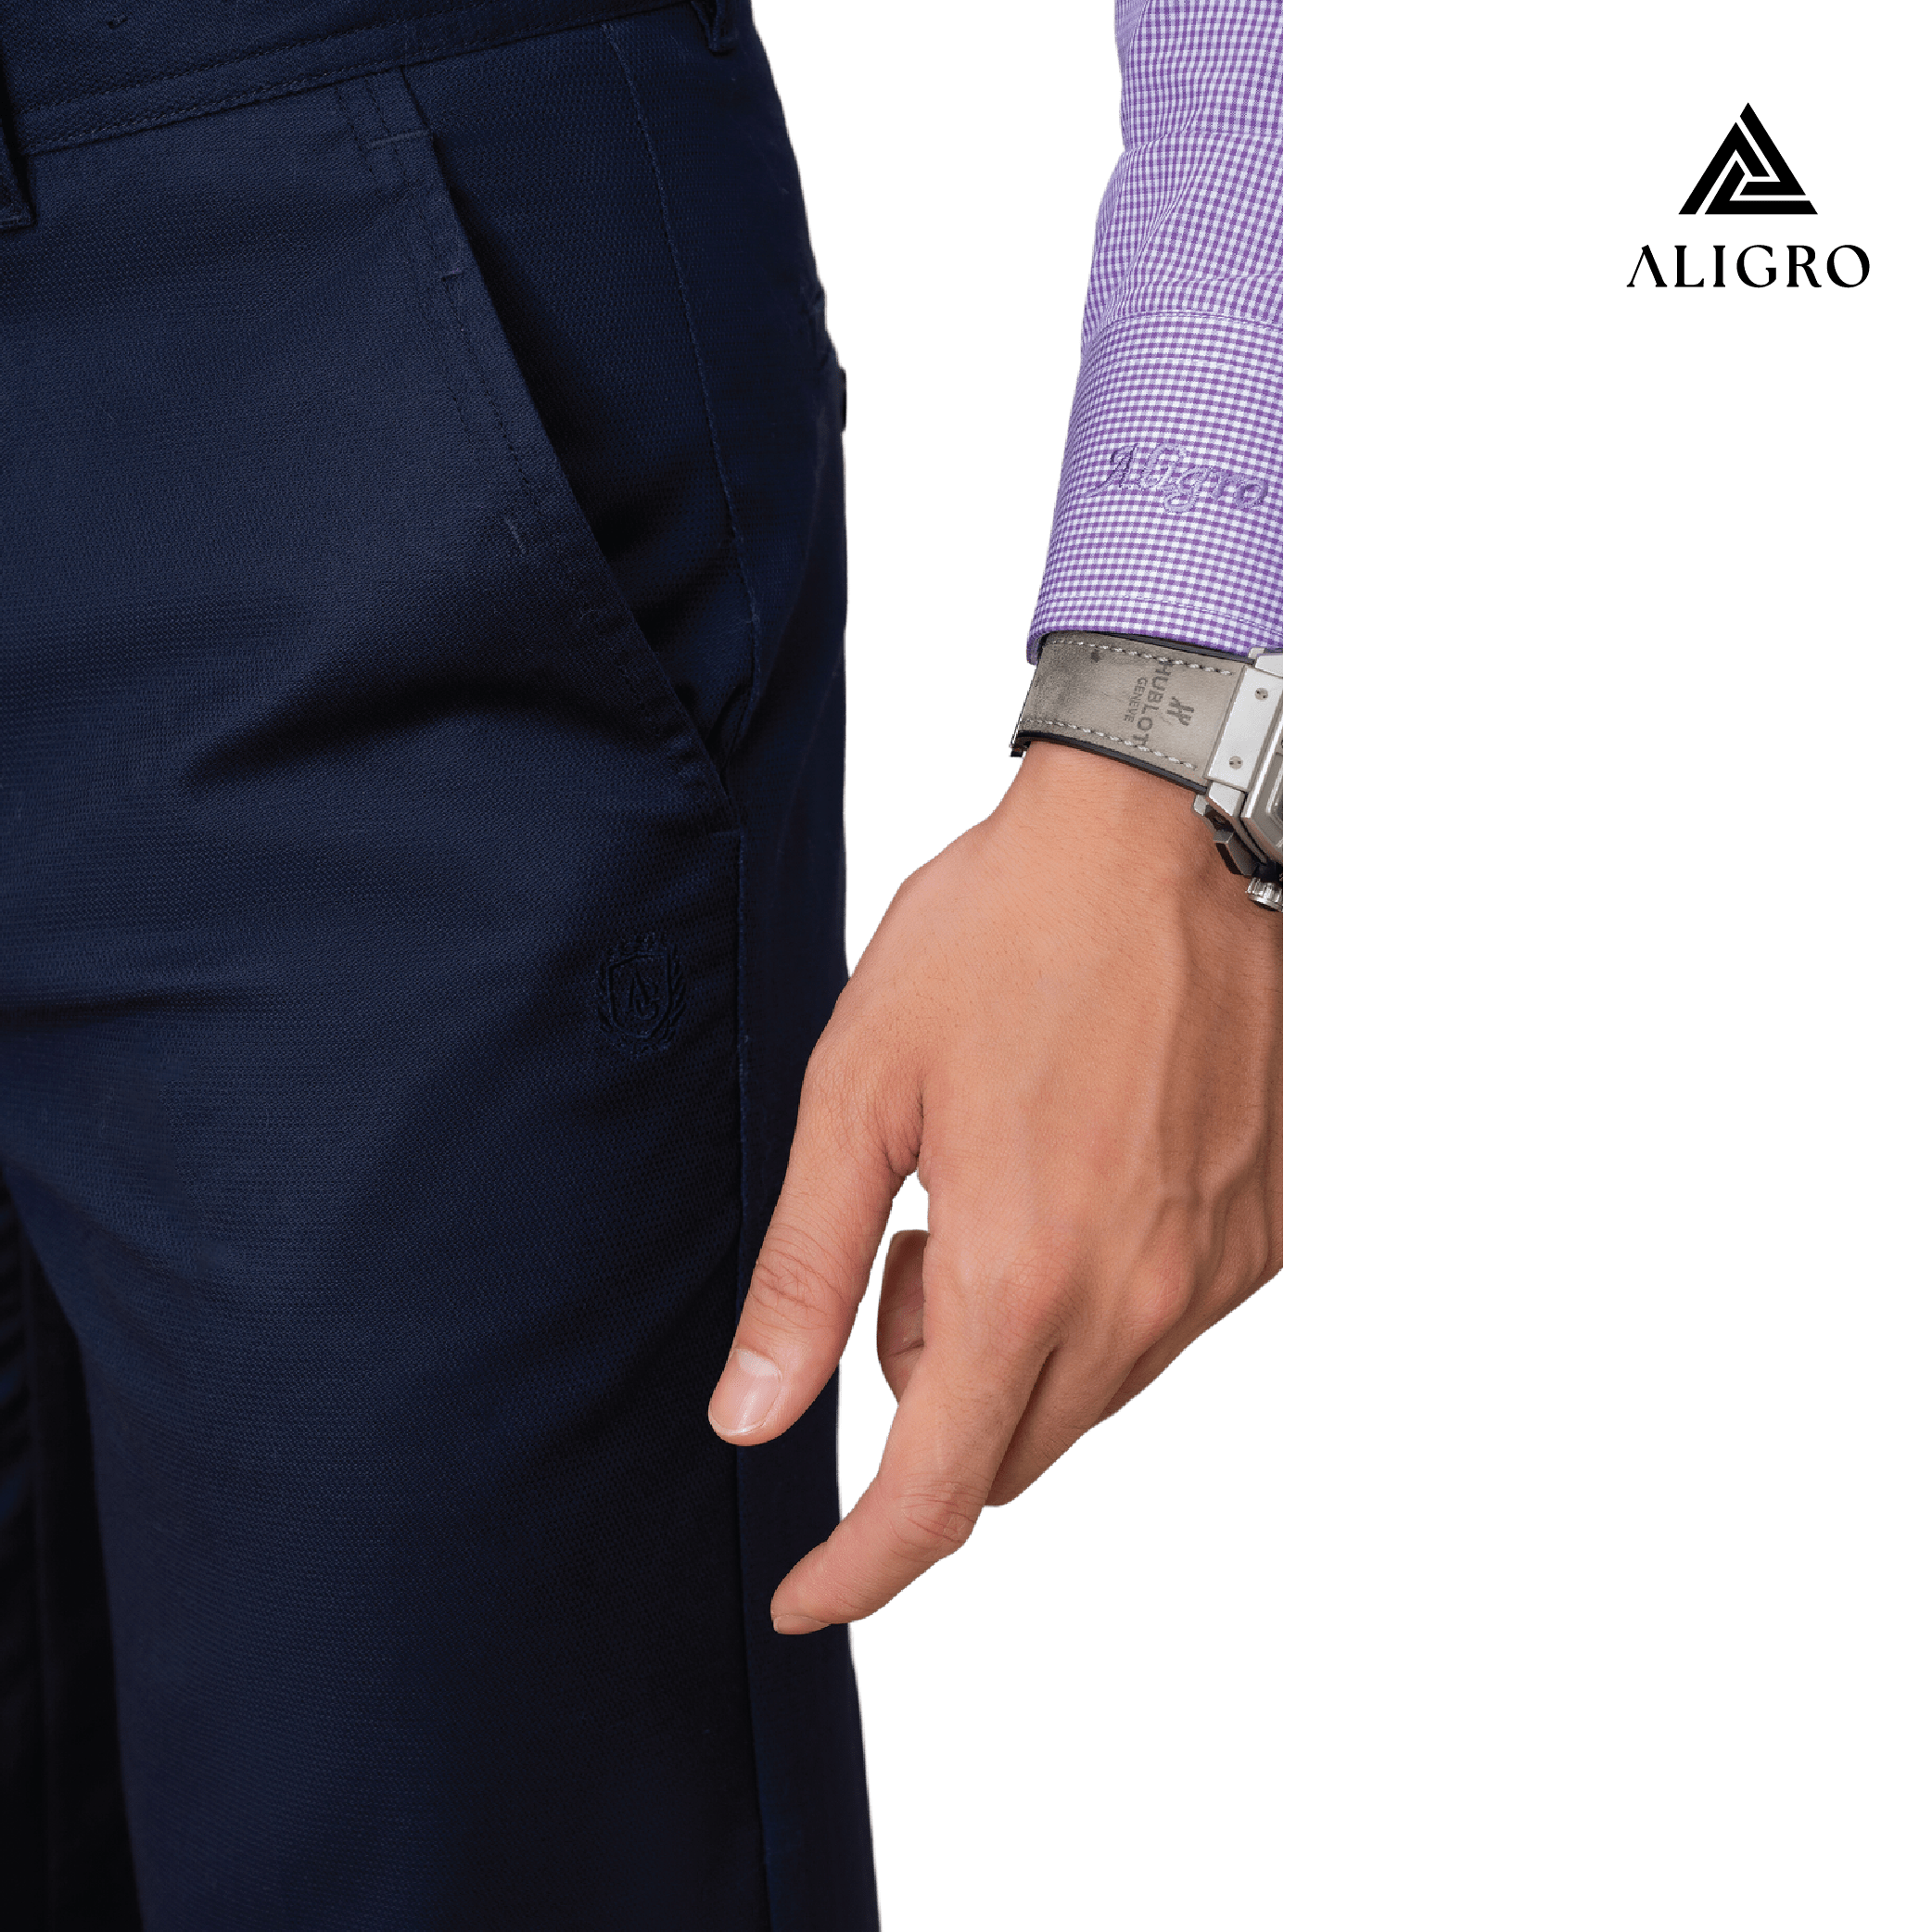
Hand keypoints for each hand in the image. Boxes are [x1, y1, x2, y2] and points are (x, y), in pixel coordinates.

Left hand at [707, 741, 1282, 1631]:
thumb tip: (750, 1419)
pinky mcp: (1254, 1241)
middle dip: (924, 1415)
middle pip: (1007, 1457)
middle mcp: (1136, 1302)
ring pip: (1082, 1404)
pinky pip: (1151, 1339)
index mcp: (1022, 1275)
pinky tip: (1063, 1193)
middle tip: (898, 1267)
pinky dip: (1084, 1312)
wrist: (1153, 841)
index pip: (935, 1495)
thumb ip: (807, 1273)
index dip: (862, 1568)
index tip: (809, 1596)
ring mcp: (1210, 1276)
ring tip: (978, 1205)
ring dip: (1004, 1356)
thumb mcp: (858, 1094)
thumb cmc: (993, 945)